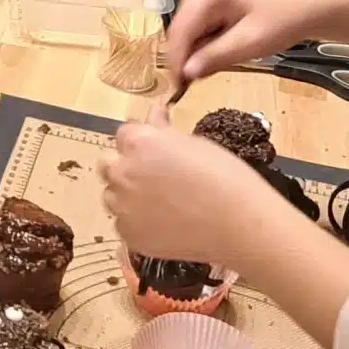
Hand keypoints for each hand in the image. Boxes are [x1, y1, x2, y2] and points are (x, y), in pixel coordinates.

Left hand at [100, 108, 289, 275]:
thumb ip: (163, 130)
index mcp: (138, 142)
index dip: (140, 141)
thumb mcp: (194, 143)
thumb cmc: (225, 177)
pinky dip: (138, 222)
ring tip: (161, 203)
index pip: (123, 134)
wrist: (239, 225)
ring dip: (128, 195)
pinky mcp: (129, 235)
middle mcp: (122, 172)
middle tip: (154, 177)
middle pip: (109, 164)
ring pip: (112, 195)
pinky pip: (124, 223)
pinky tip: (165, 223)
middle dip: (126, 167)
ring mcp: (123, 206)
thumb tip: (153, 113)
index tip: (156, 151)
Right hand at [162, 0, 331, 88]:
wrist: (305, 7)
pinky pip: (197, 30)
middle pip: (180, 32)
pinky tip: (222, 52)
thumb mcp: (250, 43)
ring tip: (219, 65)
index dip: (177, 61)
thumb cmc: (282, 21)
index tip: (178, 89)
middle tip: (200, 83)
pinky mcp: (207, 2)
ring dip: (198, 53)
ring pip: (187, 33)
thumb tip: (184, 73)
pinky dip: (205, 45)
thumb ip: (215, 57)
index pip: (179, 31)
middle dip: (188, 57)